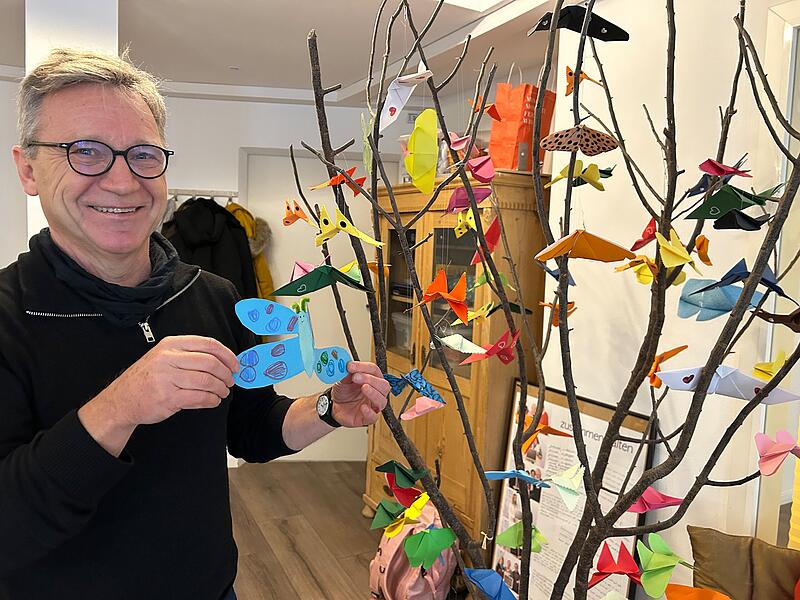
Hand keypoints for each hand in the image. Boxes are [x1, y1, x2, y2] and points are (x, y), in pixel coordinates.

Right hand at [79, 336, 238, 454]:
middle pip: (211, 363)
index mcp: (171, 345)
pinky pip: (199, 397)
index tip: (235, 364)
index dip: (227, 355)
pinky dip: (211, 400)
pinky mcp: (168, 398)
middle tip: (230, 380)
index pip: (208, 344)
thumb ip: (189, 355)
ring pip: (207, 381)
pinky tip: (213, 400)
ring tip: (222, 392)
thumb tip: (222, 361)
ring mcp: (168, 378)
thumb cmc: (147, 378)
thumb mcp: (164, 356)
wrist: (122, 399)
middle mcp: (169, 358)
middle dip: (226, 373)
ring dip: (220, 388)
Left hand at [330, 361, 389, 426]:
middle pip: (383, 385)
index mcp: (372, 379)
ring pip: (382, 400)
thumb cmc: (343, 392)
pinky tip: (362, 407)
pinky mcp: (368, 418)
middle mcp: (375, 391)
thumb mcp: (343, 380)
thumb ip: (347, 373)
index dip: (363, 367)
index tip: (351, 366)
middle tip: (357, 377)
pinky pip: (374, 417)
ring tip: (363, 388)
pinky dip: (369, 412)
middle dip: (371, 380)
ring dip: (373, 393)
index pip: (374, 370)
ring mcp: (373, 405)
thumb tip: (349, 366)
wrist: (334, 406)